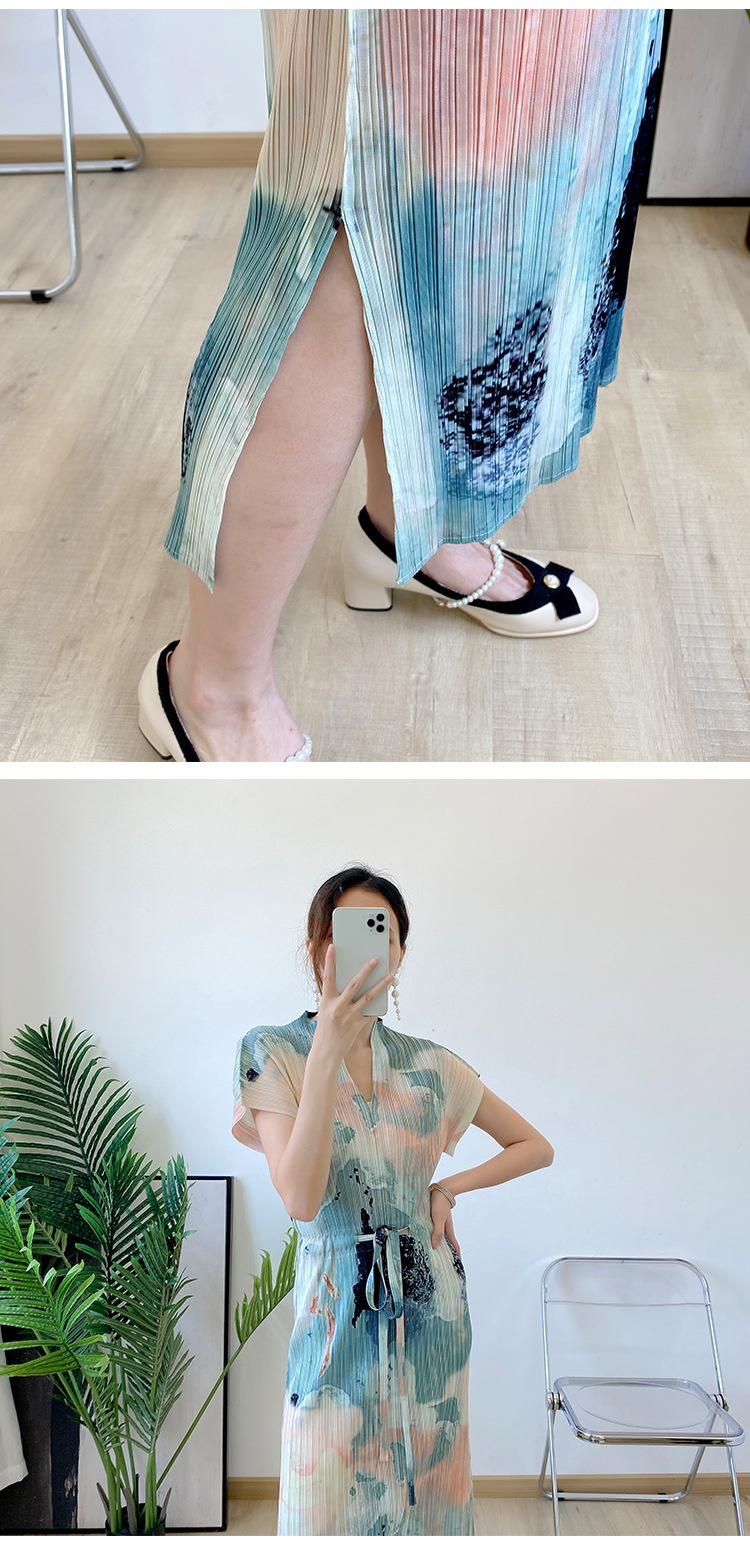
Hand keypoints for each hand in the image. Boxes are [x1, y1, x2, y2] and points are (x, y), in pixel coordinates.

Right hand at [314, 943, 392, 1061]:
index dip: (330, 961)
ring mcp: (349, 1016)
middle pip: (354, 984)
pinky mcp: (358, 1025)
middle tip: (375, 958)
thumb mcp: (325, 1010)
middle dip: (365, 970)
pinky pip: (371, 1011)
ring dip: (381, 985)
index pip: (328, 977)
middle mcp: (338, 1007)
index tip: (333, 947)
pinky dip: (379, 1002)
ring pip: (368, 997)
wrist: (326, 1053)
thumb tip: (349, 981)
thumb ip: (335, 996)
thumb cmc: (325, 1029)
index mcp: (326, 1001)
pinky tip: (387, 994)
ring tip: (391, 975)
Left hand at [429, 1187, 460, 1257]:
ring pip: (441, 1237)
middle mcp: (445, 1228)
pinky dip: (434, 1236)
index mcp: (448, 1230)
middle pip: (448, 1243)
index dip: (457, 1255)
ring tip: (436, 1253)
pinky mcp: (435, 1219)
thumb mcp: (438, 1219)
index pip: (454, 1245)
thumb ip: (437, 1232)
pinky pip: (435, 1231)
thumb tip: (435, 1246)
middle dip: (448, 1253)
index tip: (458, 1264)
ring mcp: (441, 1223)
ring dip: (440, 1245)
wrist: (440, 1190)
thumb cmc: (439, 1204)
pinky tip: (428, 1237)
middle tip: (446, 1263)